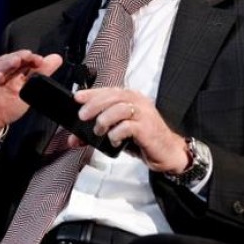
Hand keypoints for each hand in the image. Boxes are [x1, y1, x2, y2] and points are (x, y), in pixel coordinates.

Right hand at [0, 50, 62, 140]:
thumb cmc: (5, 106)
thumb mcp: (27, 90)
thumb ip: (41, 73)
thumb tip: (57, 58)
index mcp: (9, 68)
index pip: (21, 58)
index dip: (30, 58)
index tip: (41, 60)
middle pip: (8, 59)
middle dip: (19, 57)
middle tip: (29, 56)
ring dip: (6, 64)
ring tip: (16, 62)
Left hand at [72, 87, 188, 172]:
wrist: (169, 152)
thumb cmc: (144, 139)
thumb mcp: (118, 133)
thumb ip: (97, 133)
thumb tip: (74, 139)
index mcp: (132, 99)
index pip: (109, 91)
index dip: (92, 93)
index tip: (77, 97)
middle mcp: (138, 103)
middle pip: (113, 96)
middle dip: (94, 105)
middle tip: (82, 116)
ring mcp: (144, 115)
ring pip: (120, 108)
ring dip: (105, 119)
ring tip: (99, 130)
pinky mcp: (147, 129)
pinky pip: (129, 126)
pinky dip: (116, 133)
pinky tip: (113, 139)